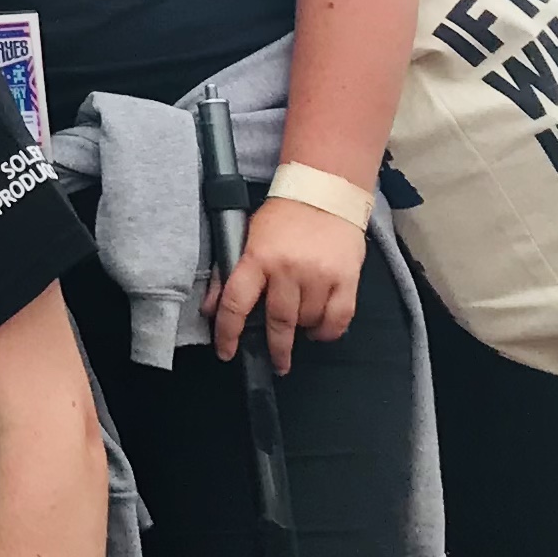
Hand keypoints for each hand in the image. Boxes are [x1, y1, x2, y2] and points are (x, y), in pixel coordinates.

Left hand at [211, 193, 362, 370]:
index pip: (236, 303)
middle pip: (277, 321)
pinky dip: (328, 331)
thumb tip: (211, 309)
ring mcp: (319, 275)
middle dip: (275, 348)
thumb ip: (229, 275)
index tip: (226, 352)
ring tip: (300, 324)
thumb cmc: (283, 216)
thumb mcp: (247, 238)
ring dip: (302, 330)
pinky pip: (338, 319)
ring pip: (308, 321)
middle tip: (276, 363)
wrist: (325, 193)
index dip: (228, 333)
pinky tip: (320, 330)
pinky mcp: (346, 278)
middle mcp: (287, 269)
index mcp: (257, 258)